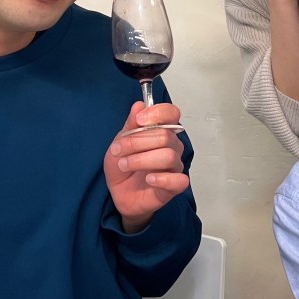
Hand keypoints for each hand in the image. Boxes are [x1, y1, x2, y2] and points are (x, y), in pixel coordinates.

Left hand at [104, 101, 189, 232]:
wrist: (119, 192)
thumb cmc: (123, 166)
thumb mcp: (120, 142)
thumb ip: (131, 125)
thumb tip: (139, 105)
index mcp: (161, 131)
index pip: (172, 113)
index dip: (158, 113)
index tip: (139, 120)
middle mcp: (172, 146)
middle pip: (165, 136)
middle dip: (136, 142)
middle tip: (119, 150)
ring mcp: (174, 166)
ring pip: (168, 156)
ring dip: (141, 160)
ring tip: (125, 165)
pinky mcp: (174, 186)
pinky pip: (179, 180)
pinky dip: (161, 179)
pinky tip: (148, 179)